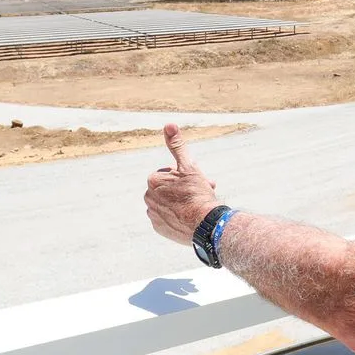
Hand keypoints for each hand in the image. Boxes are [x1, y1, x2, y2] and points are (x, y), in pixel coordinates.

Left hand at [145, 124, 221, 245]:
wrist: (205, 225)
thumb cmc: (198, 194)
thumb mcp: (189, 166)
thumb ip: (177, 145)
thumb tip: (169, 125)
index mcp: (153, 181)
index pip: (168, 173)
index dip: (183, 176)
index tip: (193, 182)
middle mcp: (148, 198)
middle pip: (167, 188)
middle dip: (181, 188)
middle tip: (198, 192)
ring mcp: (153, 215)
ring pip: (167, 202)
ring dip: (178, 202)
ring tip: (195, 206)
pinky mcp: (159, 229)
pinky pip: (166, 218)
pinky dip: (176, 216)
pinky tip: (189, 218)